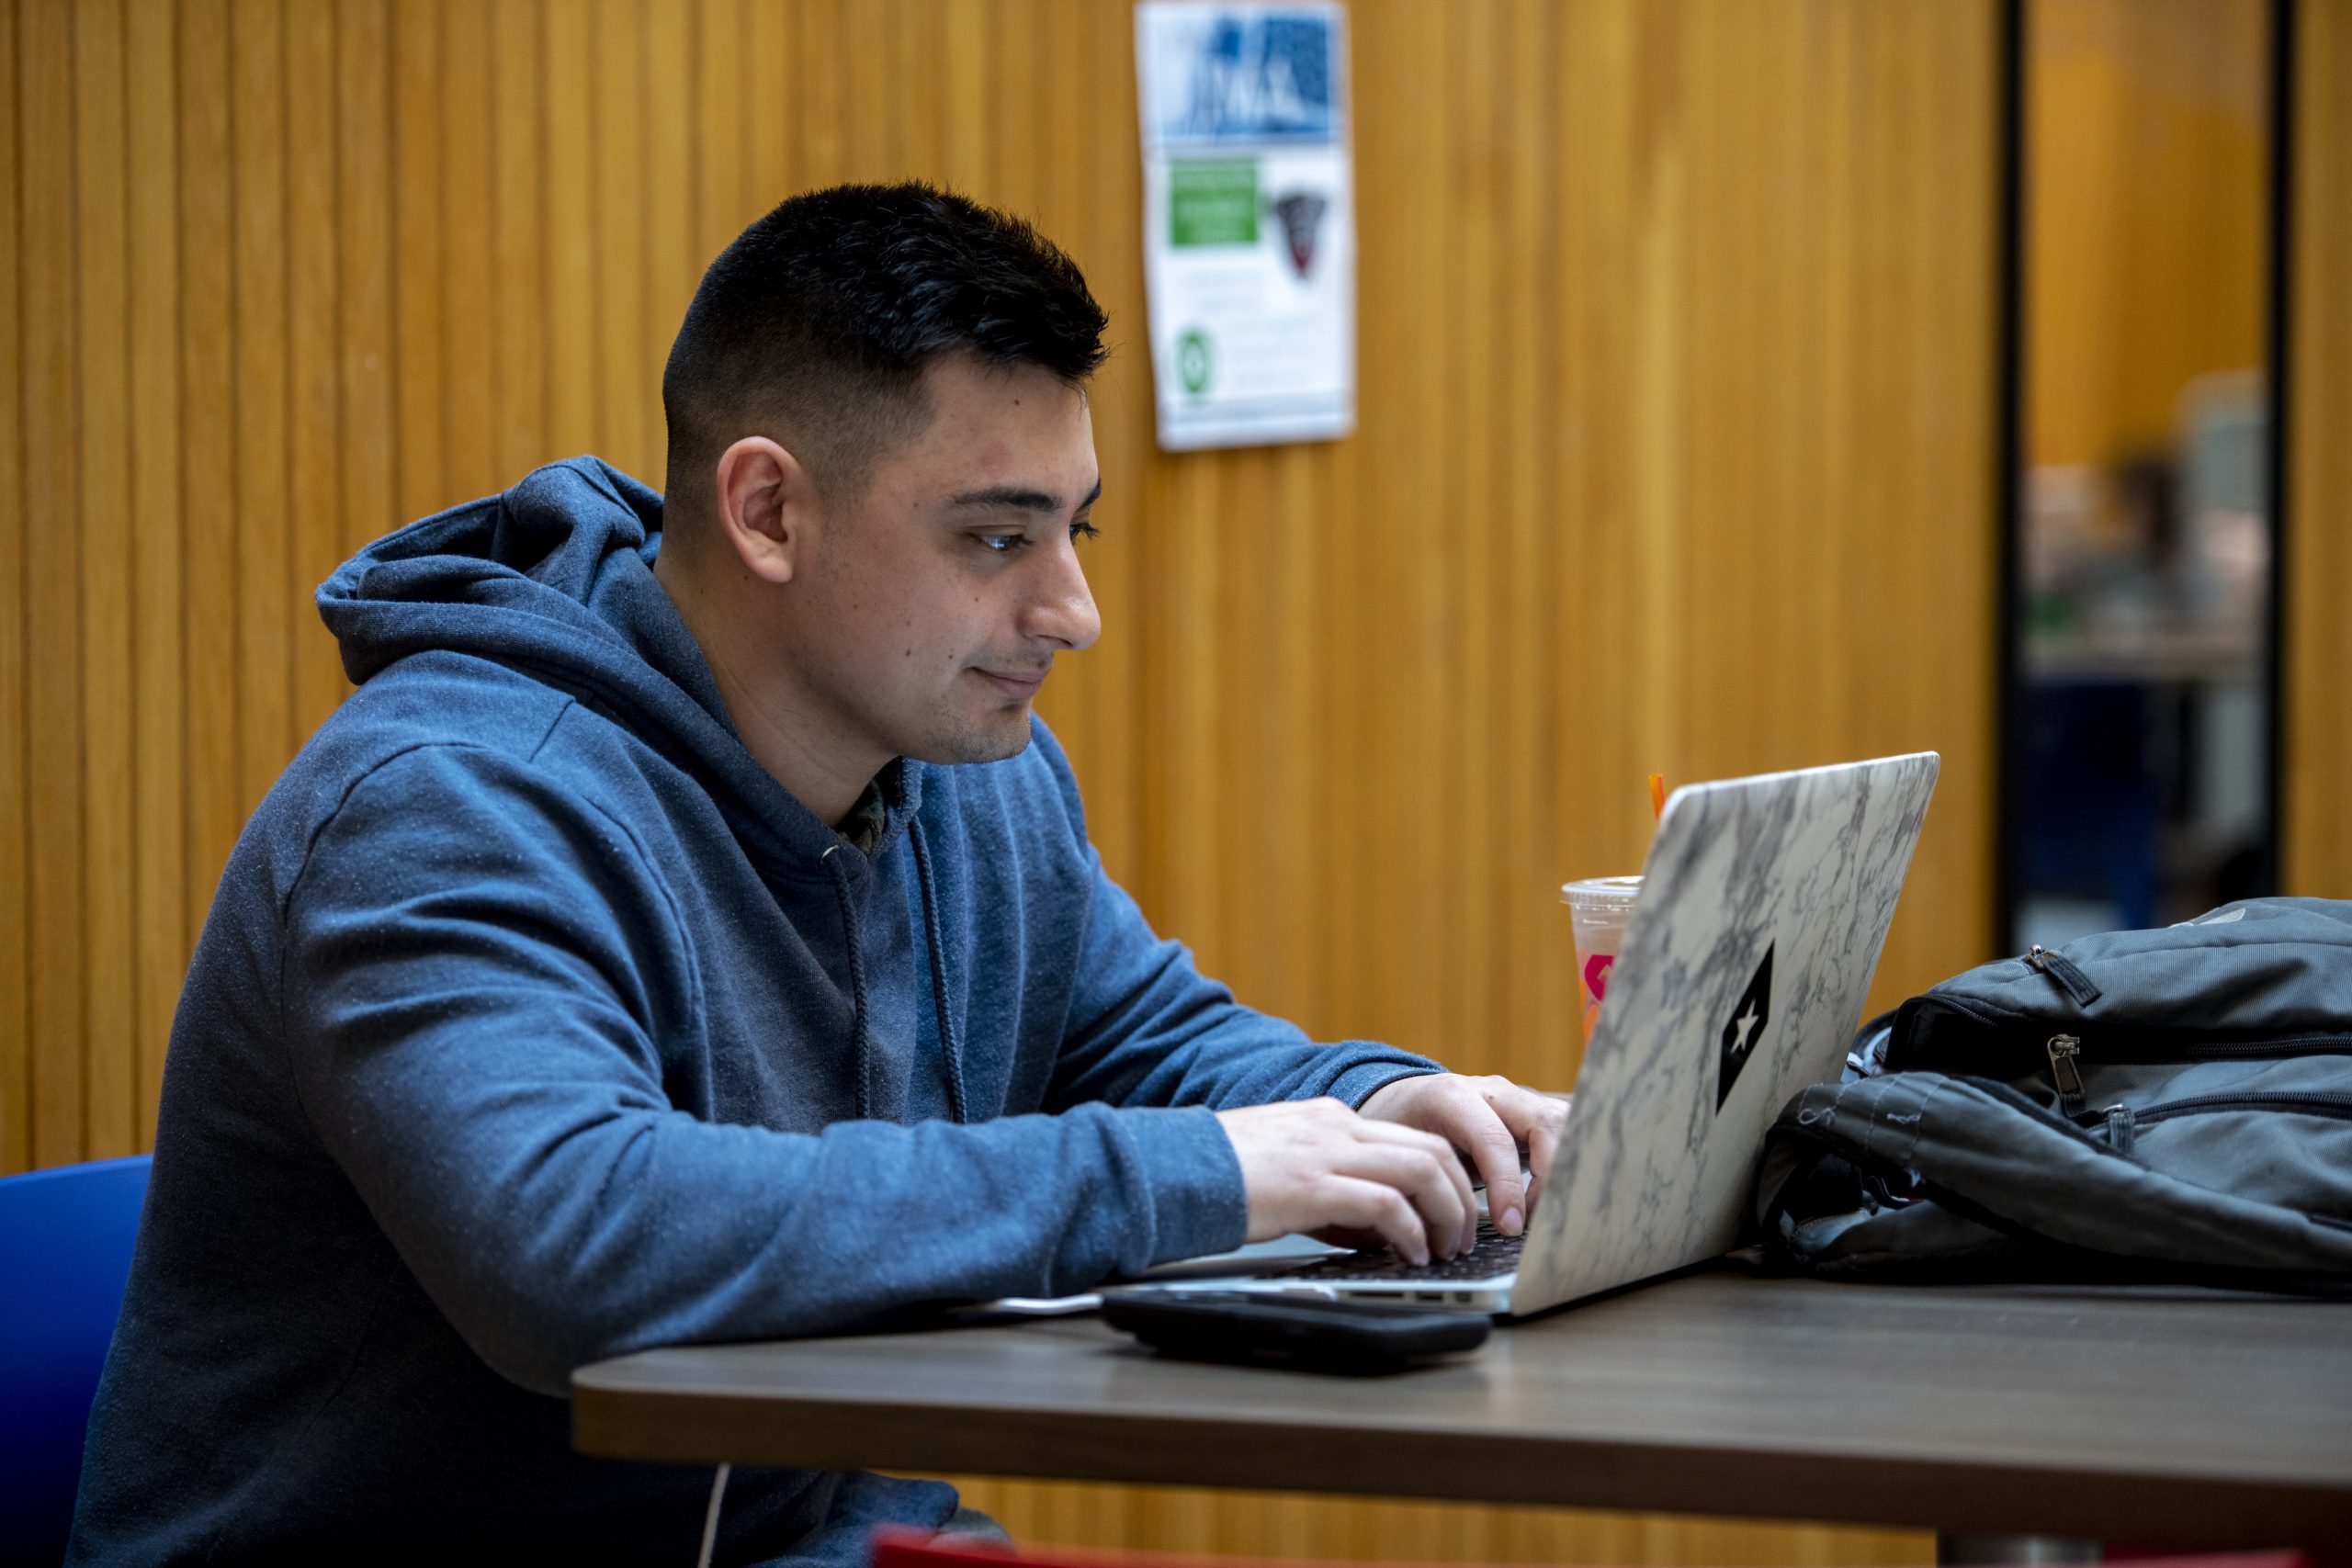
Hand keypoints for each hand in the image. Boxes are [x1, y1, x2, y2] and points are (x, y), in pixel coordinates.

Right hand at [1213, 1098, 1476, 1265]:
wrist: (1173, 1169)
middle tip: (1460, 1238)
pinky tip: (1409, 1255)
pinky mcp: (1311, 1186)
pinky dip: (1409, 1233)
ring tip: (1442, 1251)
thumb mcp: (1287, 1164)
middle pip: (1431, 1151)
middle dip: (1459, 1198)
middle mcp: (1336, 1126)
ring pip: (1421, 1172)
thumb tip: (1371, 1226)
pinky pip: (1386, 1205)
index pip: (1412, 1138)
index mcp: (1331, 1118)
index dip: (1445, 1180)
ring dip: (1445, 1216)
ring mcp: (1325, 1152)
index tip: (1450, 1215)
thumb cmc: (1220, 1174)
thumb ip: (1331, 1181)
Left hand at [1355, 1073, 1568, 1238]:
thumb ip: (1424, 1183)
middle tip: (1536, 1224)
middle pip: (1546, 1124)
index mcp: (1453, 1096)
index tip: (1509, 1228)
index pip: (1496, 1139)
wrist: (1401, 1103)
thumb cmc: (1399, 1134)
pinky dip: (1568, 1167)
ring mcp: (1517, 1098)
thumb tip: (1445, 1237)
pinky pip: (1567, 1134)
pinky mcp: (1533, 1114)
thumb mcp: (1401, 1154)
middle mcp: (1493, 1090)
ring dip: (1565, 1172)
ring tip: (1546, 1214)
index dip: (1508, 1186)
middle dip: (1551, 1179)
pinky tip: (1553, 1202)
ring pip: (1565, 1124)